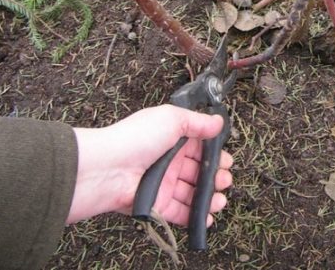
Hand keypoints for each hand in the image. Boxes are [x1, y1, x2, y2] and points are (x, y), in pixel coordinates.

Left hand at [67, 104, 232, 225]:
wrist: (108, 167)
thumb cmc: (137, 138)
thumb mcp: (171, 119)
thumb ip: (198, 122)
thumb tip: (218, 121)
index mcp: (172, 140)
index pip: (199, 148)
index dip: (215, 154)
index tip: (227, 161)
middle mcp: (169, 162)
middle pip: (199, 172)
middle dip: (216, 177)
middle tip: (225, 180)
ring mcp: (164, 184)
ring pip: (192, 194)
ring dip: (209, 198)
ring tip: (219, 200)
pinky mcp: (158, 205)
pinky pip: (179, 212)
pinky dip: (194, 216)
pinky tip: (207, 216)